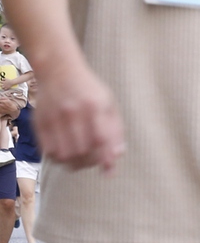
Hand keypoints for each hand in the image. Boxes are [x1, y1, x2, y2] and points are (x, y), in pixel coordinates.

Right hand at [32, 57, 125, 171]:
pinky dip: (58, 159)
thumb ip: (115, 129)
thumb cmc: (89, 90)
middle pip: (82, 150)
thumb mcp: (109, 103)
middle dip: (91, 162)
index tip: (109, 171)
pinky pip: (47, 151)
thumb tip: (117, 156)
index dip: (105, 158)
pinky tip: (66, 154)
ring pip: (64, 154)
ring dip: (75, 164)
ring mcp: (53, 117)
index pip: (101, 138)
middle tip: (95, 161)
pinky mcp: (39, 122)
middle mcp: (72, 112)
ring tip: (81, 160)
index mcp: (94, 106)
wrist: (59, 71)